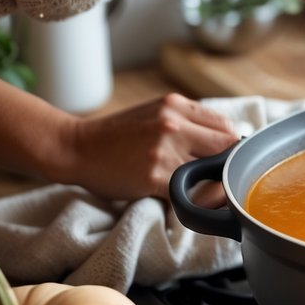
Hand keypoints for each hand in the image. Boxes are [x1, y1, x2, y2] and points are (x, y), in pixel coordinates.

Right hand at [59, 93, 239, 203]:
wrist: (75, 147)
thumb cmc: (117, 134)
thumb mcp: (155, 112)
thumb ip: (188, 121)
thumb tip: (226, 138)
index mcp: (176, 105)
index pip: (226, 126)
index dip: (229, 144)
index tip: (222, 156)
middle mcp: (173, 124)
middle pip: (226, 146)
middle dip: (224, 163)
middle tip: (214, 175)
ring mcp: (164, 150)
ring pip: (211, 172)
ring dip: (207, 184)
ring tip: (195, 187)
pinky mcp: (155, 176)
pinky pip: (189, 193)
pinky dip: (189, 198)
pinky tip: (179, 197)